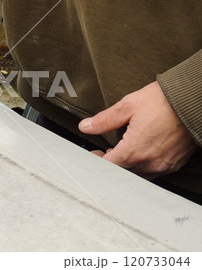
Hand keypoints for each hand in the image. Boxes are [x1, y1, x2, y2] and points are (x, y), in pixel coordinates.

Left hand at [78, 81, 196, 178]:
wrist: (196, 101)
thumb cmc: (164, 101)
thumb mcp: (128, 105)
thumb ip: (104, 120)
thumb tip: (85, 127)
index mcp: (135, 150)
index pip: (107, 166)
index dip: (96, 160)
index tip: (93, 153)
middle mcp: (149, 163)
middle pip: (121, 173)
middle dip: (109, 164)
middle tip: (104, 152)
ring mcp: (163, 165)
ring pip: (136, 175)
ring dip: (125, 167)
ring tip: (120, 152)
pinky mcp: (174, 164)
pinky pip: (152, 173)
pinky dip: (140, 167)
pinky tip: (138, 154)